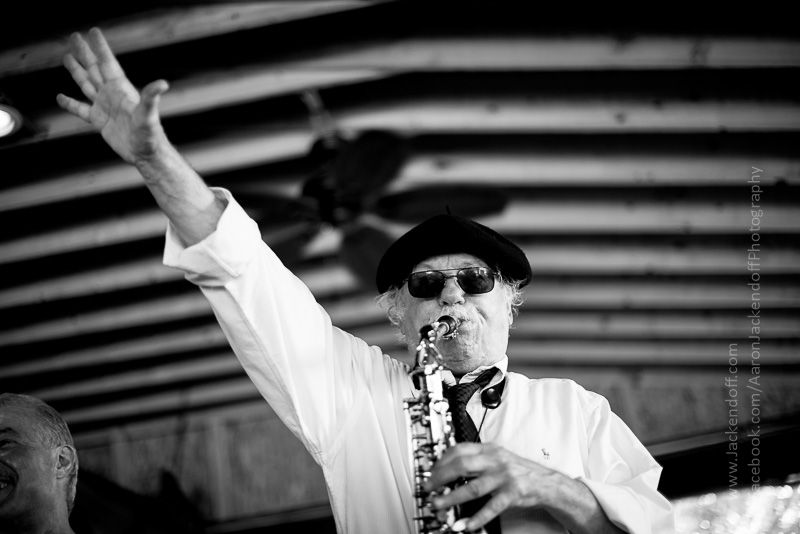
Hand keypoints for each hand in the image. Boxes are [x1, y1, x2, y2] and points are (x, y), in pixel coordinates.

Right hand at [56, 27, 169, 164]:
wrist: (145, 154)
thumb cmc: (150, 135)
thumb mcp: (148, 114)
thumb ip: (151, 97)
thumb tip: (163, 84)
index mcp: (121, 89)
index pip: (108, 63)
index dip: (100, 47)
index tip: (93, 31)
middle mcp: (111, 94)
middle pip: (94, 68)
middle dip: (85, 53)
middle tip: (74, 36)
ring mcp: (104, 107)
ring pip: (86, 84)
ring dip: (76, 71)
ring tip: (67, 58)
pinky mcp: (99, 121)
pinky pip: (81, 109)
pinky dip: (70, 103)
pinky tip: (60, 97)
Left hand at [425, 442, 561, 530]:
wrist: (546, 483)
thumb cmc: (519, 471)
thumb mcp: (497, 458)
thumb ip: (477, 459)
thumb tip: (449, 467)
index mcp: (489, 449)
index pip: (459, 449)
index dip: (441, 460)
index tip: (430, 470)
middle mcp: (495, 460)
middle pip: (461, 465)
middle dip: (440, 477)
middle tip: (428, 487)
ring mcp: (504, 477)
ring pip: (472, 487)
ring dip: (452, 498)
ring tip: (439, 504)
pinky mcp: (512, 493)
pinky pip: (491, 508)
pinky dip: (476, 518)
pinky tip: (465, 524)